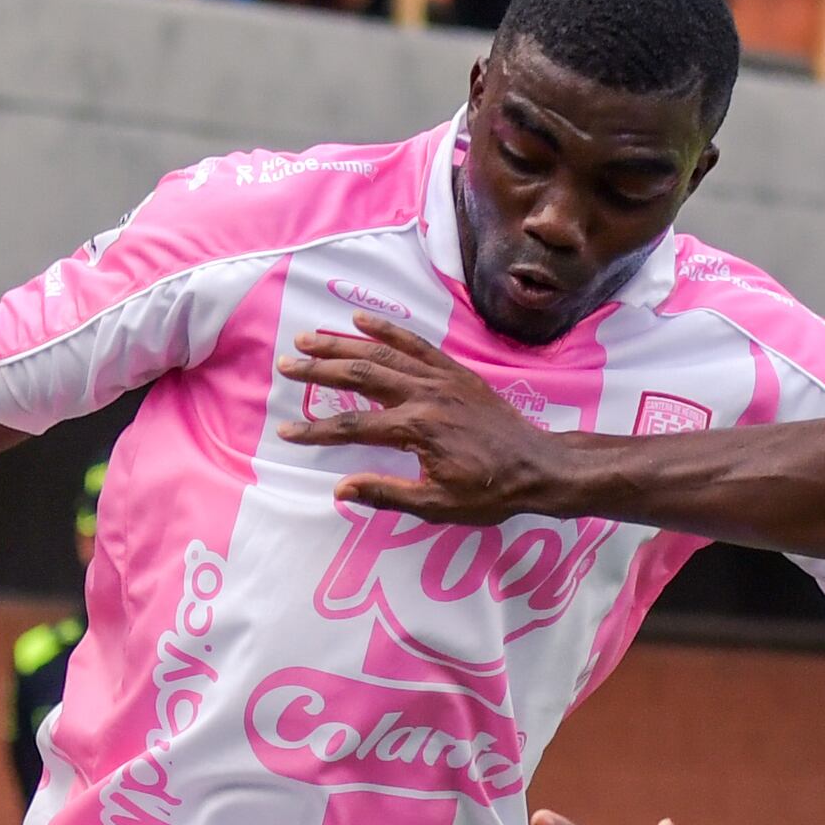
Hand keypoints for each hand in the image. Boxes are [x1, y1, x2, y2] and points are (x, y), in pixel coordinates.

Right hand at [278, 318, 569, 523]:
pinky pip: (415, 344)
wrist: (538, 467)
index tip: (286, 433)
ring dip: (342, 344)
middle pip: (360, 376)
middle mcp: (425, 395)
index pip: (353, 427)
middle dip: (319, 369)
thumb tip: (341, 489)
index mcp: (418, 429)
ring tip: (308, 338)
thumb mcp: (437, 505)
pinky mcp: (454, 371)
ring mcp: (441, 378)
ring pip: (382, 353)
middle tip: (286, 365)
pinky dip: (386, 329)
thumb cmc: (490, 493)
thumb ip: (387, 494)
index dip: (316, 431)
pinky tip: (360, 320)